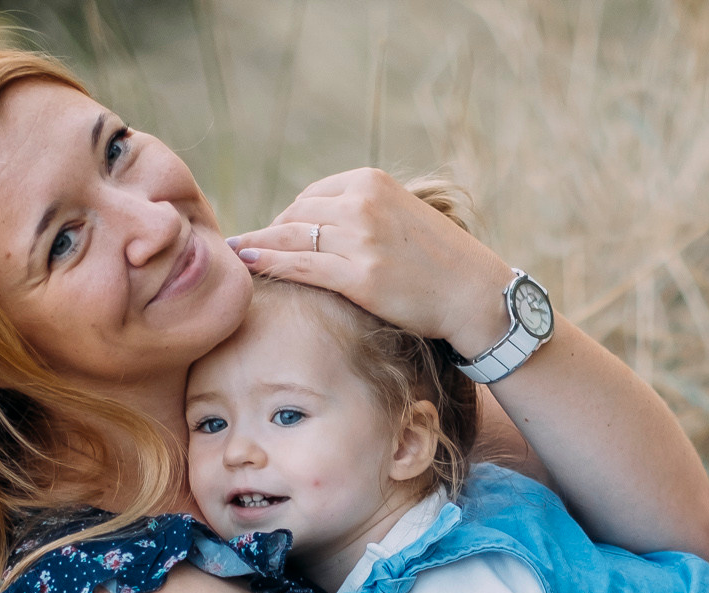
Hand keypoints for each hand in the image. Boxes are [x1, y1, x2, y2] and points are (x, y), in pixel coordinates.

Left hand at [228, 168, 514, 354]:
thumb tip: (318, 219)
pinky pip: (302, 267)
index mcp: (372, 182)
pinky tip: (249, 264)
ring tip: (234, 254)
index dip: (287, 217)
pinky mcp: (361, 276)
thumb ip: (363, 209)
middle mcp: (364, 204)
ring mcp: (362, 239)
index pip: (312, 194)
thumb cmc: (440, 262)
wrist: (474, 293)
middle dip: (271, 232)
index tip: (273, 233)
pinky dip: (270, 264)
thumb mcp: (401, 214)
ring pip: (293, 238)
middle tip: (247, 247)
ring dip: (259, 246)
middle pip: (297, 214)